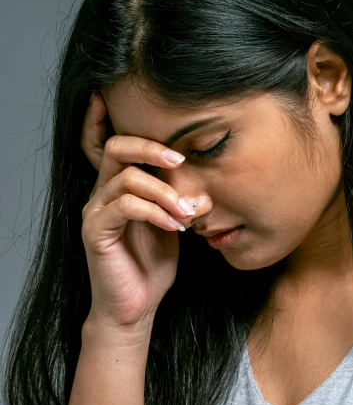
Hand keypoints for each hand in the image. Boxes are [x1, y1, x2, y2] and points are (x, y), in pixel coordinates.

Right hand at [79, 91, 195, 330]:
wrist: (136, 307)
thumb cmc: (153, 264)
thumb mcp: (173, 223)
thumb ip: (181, 199)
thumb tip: (205, 186)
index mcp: (119, 185)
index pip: (109, 144)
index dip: (106, 119)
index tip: (113, 97)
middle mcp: (102, 192)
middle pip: (116, 148)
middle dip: (150, 147)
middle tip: (179, 159)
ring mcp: (96, 211)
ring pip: (126, 178)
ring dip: (164, 192)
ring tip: (187, 213)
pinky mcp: (95, 232)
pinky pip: (125, 207)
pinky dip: (155, 212)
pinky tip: (174, 226)